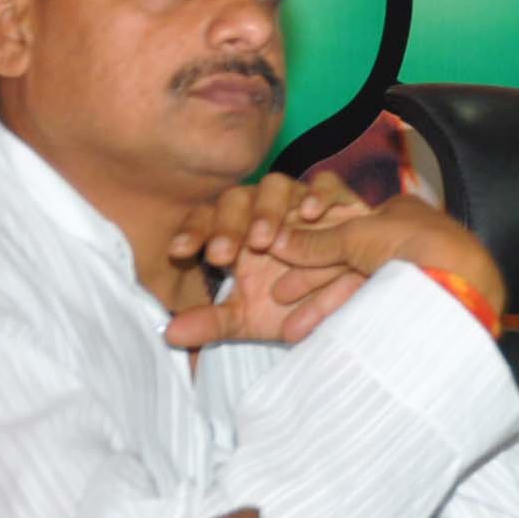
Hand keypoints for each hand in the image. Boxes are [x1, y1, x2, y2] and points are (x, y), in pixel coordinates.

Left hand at [163, 172, 366, 349]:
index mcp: (238, 235)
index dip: (193, 231)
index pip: (207, 219)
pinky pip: (328, 183)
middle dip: (229, 224)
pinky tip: (311, 213)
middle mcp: (266, 213)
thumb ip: (213, 322)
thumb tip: (169, 334)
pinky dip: (319, 193)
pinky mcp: (342, 202)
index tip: (180, 253)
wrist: (349, 304)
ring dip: (268, 210)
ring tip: (267, 241)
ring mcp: (302, 204)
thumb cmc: (297, 306)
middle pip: (238, 198)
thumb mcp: (251, 319)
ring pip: (277, 186)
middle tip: (225, 255)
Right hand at [263, 195, 507, 321]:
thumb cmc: (408, 243)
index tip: (280, 261)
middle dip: (310, 283)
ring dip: (322, 308)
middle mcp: (407, 240)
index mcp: (398, 212)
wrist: (457, 281)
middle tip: (277, 299)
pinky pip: (372, 309)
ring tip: (291, 331)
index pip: (346, 228)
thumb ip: (316, 241)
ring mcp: (412, 273)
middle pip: (348, 261)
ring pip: (358, 289)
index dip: (311, 246)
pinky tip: (319, 336)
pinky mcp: (416, 303)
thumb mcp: (354, 236)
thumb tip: (276, 241)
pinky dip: (345, 320)